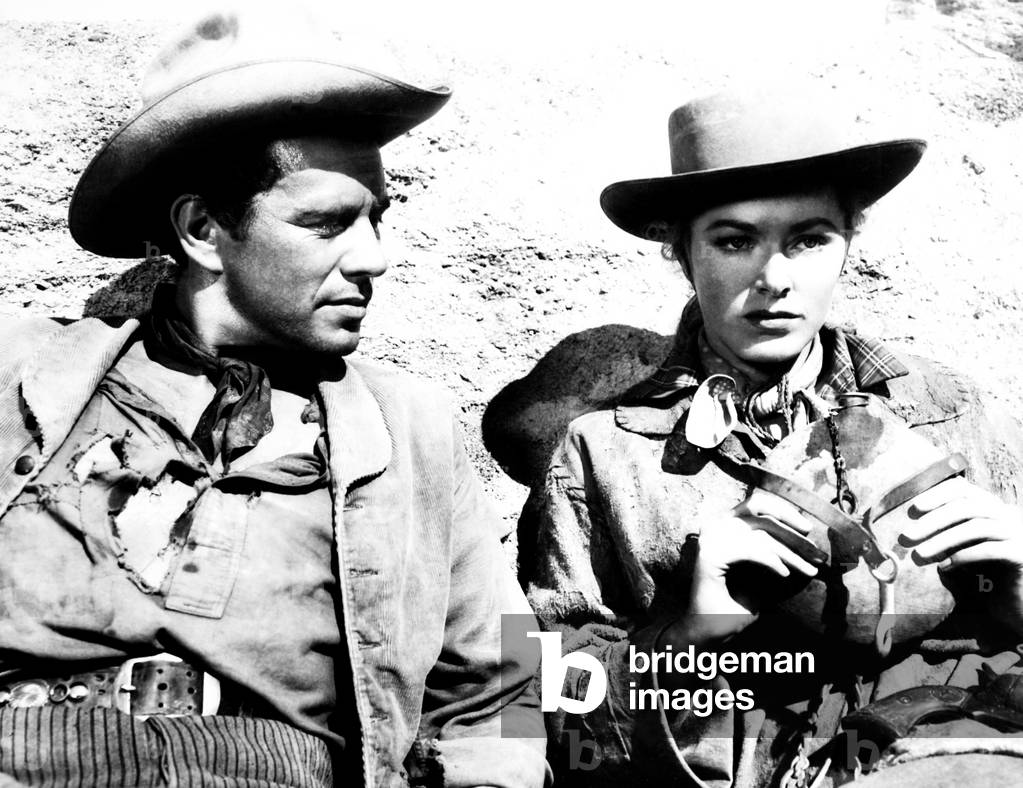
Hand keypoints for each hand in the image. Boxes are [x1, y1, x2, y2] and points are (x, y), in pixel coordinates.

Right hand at [665, 490, 818, 645]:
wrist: (711, 631)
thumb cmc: (737, 604)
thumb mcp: (763, 573)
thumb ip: (778, 553)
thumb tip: (809, 543)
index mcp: (725, 523)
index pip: (758, 505)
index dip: (787, 514)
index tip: (810, 535)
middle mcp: (715, 525)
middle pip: (759, 507)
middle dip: (791, 522)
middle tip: (814, 545)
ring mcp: (710, 538)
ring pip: (760, 533)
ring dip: (789, 553)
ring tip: (808, 570)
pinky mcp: (709, 555)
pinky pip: (750, 550)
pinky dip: (771, 561)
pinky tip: (785, 575)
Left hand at [900, 477, 1022, 632]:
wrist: (1019, 600)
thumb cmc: (987, 572)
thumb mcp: (963, 548)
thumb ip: (945, 535)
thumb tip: (911, 534)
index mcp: (991, 507)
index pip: (962, 489)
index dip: (935, 496)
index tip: (911, 512)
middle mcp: (1008, 514)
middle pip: (966, 507)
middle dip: (931, 522)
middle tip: (905, 538)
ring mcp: (1018, 533)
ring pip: (976, 527)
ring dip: (941, 541)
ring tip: (918, 556)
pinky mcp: (1022, 555)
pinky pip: (990, 550)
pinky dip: (962, 556)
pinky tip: (944, 568)